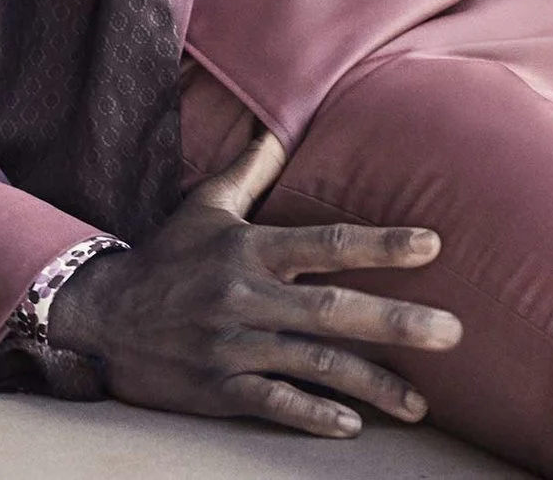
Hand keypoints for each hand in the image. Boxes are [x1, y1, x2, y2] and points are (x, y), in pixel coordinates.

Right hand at [44, 130, 462, 437]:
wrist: (100, 316)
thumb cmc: (164, 257)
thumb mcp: (204, 206)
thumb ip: (248, 170)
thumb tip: (276, 126)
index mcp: (250, 250)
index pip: (326, 244)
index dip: (381, 244)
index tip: (432, 245)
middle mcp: (245, 298)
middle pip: (332, 311)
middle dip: (396, 324)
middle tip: (453, 333)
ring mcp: (232, 347)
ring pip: (314, 366)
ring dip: (372, 385)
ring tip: (419, 404)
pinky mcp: (216, 389)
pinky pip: (272, 404)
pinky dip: (312, 415)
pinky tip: (351, 426)